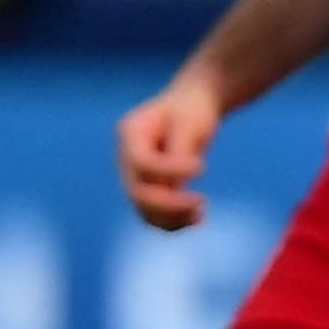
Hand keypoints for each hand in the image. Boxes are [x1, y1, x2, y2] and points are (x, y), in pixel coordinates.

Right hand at [116, 73, 224, 229]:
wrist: (190, 106)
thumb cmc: (191, 110)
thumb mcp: (190, 123)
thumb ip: (179, 151)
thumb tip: (172, 186)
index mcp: (130, 132)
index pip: (143, 163)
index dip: (170, 171)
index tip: (201, 167)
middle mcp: (126, 157)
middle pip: (137, 191)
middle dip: (169, 203)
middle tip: (202, 200)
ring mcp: (133, 174)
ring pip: (143, 209)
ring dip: (170, 219)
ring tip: (199, 215)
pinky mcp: (147, 188)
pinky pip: (154, 214)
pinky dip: (173, 222)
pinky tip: (198, 219)